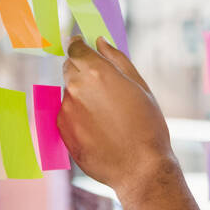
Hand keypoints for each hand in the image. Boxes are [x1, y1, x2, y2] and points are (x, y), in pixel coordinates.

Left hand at [58, 35, 176, 203]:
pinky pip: (68, 114)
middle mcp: (76, 87)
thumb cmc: (148, 126)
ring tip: (109, 116)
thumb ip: (118, 60)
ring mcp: (66, 109)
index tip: (80, 43)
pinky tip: (101, 130)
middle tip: (104, 86)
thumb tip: (100, 41)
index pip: (76, 48)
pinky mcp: (61, 129)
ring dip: (83, 96)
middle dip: (82, 71)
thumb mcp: (141, 87)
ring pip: (70, 93)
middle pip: (69, 68)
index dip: (78, 44)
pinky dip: (80, 117)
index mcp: (98, 72)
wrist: (140, 168)